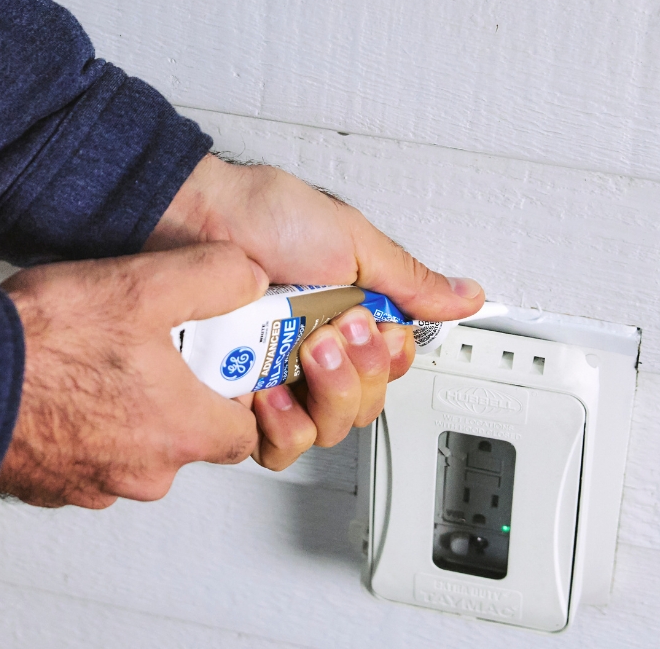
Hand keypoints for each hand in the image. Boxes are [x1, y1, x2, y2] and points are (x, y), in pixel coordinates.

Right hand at [0, 242, 268, 508]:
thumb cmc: (46, 343)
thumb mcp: (145, 283)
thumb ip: (215, 276)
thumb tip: (248, 277)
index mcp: (180, 430)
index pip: (243, 432)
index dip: (234, 391)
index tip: (216, 354)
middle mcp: (142, 472)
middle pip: (184, 436)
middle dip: (174, 392)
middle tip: (147, 341)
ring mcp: (90, 483)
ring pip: (130, 444)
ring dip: (122, 408)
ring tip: (93, 352)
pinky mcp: (46, 483)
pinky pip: (80, 452)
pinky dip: (77, 423)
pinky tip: (56, 378)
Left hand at [145, 154, 483, 469]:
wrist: (192, 216)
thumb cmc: (259, 215)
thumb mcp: (350, 239)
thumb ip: (409, 280)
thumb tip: (467, 296)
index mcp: (343, 314)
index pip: (389, 371)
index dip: (390, 361)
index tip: (376, 328)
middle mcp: (309, 349)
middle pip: (362, 408)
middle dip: (359, 372)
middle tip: (337, 328)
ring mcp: (271, 374)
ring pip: (323, 432)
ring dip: (326, 394)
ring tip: (306, 349)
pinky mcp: (233, 396)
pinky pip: (271, 444)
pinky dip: (281, 423)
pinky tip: (271, 387)